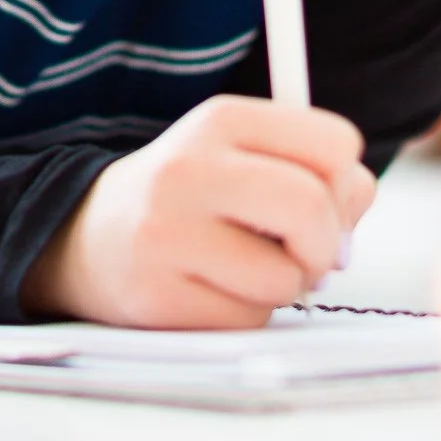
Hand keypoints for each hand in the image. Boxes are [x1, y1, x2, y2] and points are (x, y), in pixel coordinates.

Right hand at [22, 95, 376, 329]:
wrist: (84, 239)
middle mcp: (186, 170)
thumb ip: (315, 170)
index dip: (344, 181)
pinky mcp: (157, 298)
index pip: (334, 143)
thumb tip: (356, 202)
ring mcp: (165, 235)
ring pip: (285, 277)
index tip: (322, 199)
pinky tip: (212, 291)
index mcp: (219, 121)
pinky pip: (248, 319)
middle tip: (305, 252)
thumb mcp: (241, 157)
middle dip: (325, 242)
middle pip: (311, 206)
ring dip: (283, 285)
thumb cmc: (190, 200)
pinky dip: (247, 314)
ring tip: (244, 269)